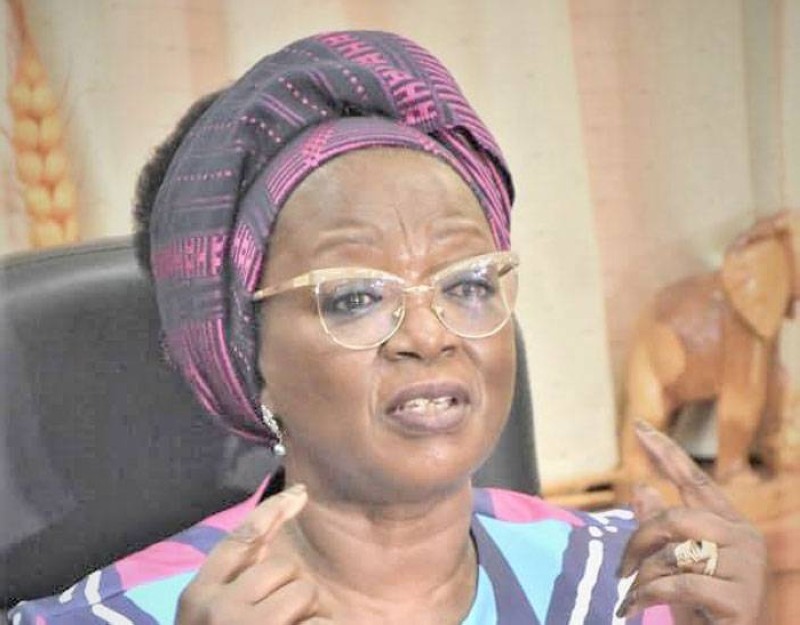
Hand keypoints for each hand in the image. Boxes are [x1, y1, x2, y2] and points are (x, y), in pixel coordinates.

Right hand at [177, 484, 332, 624]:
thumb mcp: (208, 615)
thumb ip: (234, 580)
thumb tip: (269, 532)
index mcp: (197, 596)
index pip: (240, 539)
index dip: (273, 511)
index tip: (300, 493)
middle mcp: (218, 608)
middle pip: (282, 567)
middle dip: (292, 589)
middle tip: (278, 621)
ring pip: (304, 591)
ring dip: (308, 613)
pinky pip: (318, 622)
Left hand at [617, 422, 767, 623]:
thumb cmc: (700, 608)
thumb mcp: (672, 564)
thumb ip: (658, 528)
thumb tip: (640, 488)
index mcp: (731, 525)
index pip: (694, 479)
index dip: (666, 452)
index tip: (639, 426)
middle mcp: (745, 540)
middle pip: (676, 519)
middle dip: (639, 542)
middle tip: (620, 570)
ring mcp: (748, 569)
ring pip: (675, 553)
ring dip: (644, 576)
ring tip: (633, 596)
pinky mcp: (741, 599)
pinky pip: (678, 584)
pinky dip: (648, 596)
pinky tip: (634, 607)